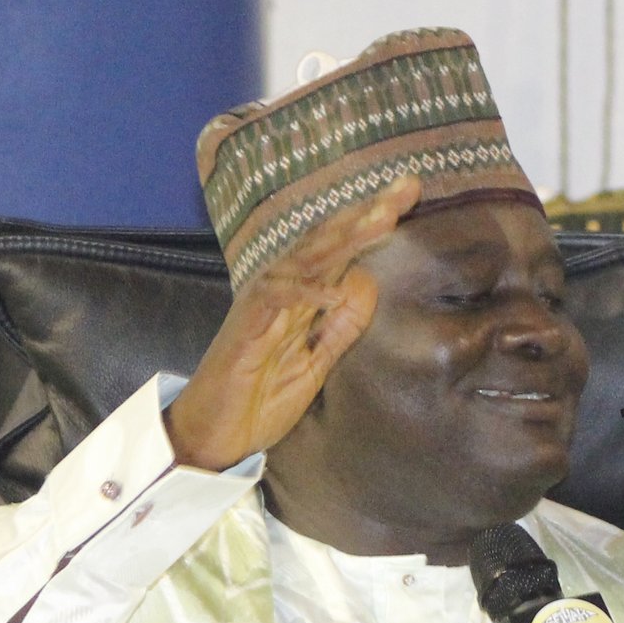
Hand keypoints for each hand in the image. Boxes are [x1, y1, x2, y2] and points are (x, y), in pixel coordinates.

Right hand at [166, 177, 420, 470]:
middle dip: (366, 213)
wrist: (213, 435)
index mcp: (302, 296)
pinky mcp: (245, 328)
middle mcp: (282, 291)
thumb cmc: (261, 397)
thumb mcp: (317, 362)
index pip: (342, 250)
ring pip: (304, 259)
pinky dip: (304, 292)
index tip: (410, 194)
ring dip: (343, 239)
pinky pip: (273, 300)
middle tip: (405, 188)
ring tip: (381, 221)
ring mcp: (262, 306)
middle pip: (327, 241)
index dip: (373, 222)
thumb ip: (341, 325)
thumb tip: (368, 283)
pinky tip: (334, 290)